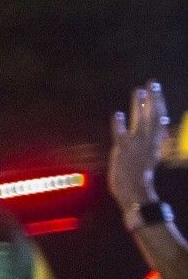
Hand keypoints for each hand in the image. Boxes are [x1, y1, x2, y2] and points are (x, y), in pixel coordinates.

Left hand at [111, 83, 169, 212]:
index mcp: (156, 144)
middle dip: (154, 99)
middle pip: (154, 117)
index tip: (156, 90)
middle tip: (152, 82)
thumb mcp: (150, 157)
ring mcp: (137, 147)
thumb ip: (153, 141)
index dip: (159, 104)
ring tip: (138, 91)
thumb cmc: (139, 178)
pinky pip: (121, 136)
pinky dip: (119, 125)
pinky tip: (117, 114)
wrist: (135, 196)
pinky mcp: (124, 152)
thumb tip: (161, 124)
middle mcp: (149, 143)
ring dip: (139, 106)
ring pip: (140, 122)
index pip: (160, 121)